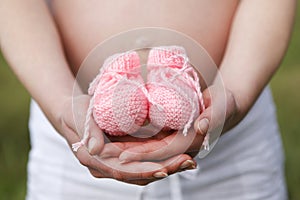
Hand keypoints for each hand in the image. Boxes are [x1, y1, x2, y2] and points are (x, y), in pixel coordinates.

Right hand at [57, 95, 194, 184]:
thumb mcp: (80, 116)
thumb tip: (94, 149)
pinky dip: (162, 160)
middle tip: (187, 163)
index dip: (143, 170)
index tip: (164, 169)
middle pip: (138, 174)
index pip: (122, 171)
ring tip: (189, 161)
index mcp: (94, 161)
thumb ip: (89, 132)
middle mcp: (106, 167)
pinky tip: (179, 155)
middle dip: (164, 169)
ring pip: (144, 171)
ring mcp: (116, 163)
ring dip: (167, 167)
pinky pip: (144, 162)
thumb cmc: (76, 113)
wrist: (73, 114)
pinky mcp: (124, 156)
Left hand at [102, 84, 239, 162]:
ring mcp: (171, 141)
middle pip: (148, 155)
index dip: (144, 155)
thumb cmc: (225, 103)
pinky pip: (146, 141)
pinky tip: (114, 138)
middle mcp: (178, 146)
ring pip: (144, 150)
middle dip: (126, 156)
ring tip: (101, 148)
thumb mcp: (224, 105)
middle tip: (102, 153)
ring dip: (124, 150)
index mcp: (190, 142)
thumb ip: (215, 116)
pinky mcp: (167, 134)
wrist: (224, 105)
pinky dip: (130, 141)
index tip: (122, 156)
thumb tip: (201, 127)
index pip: (163, 153)